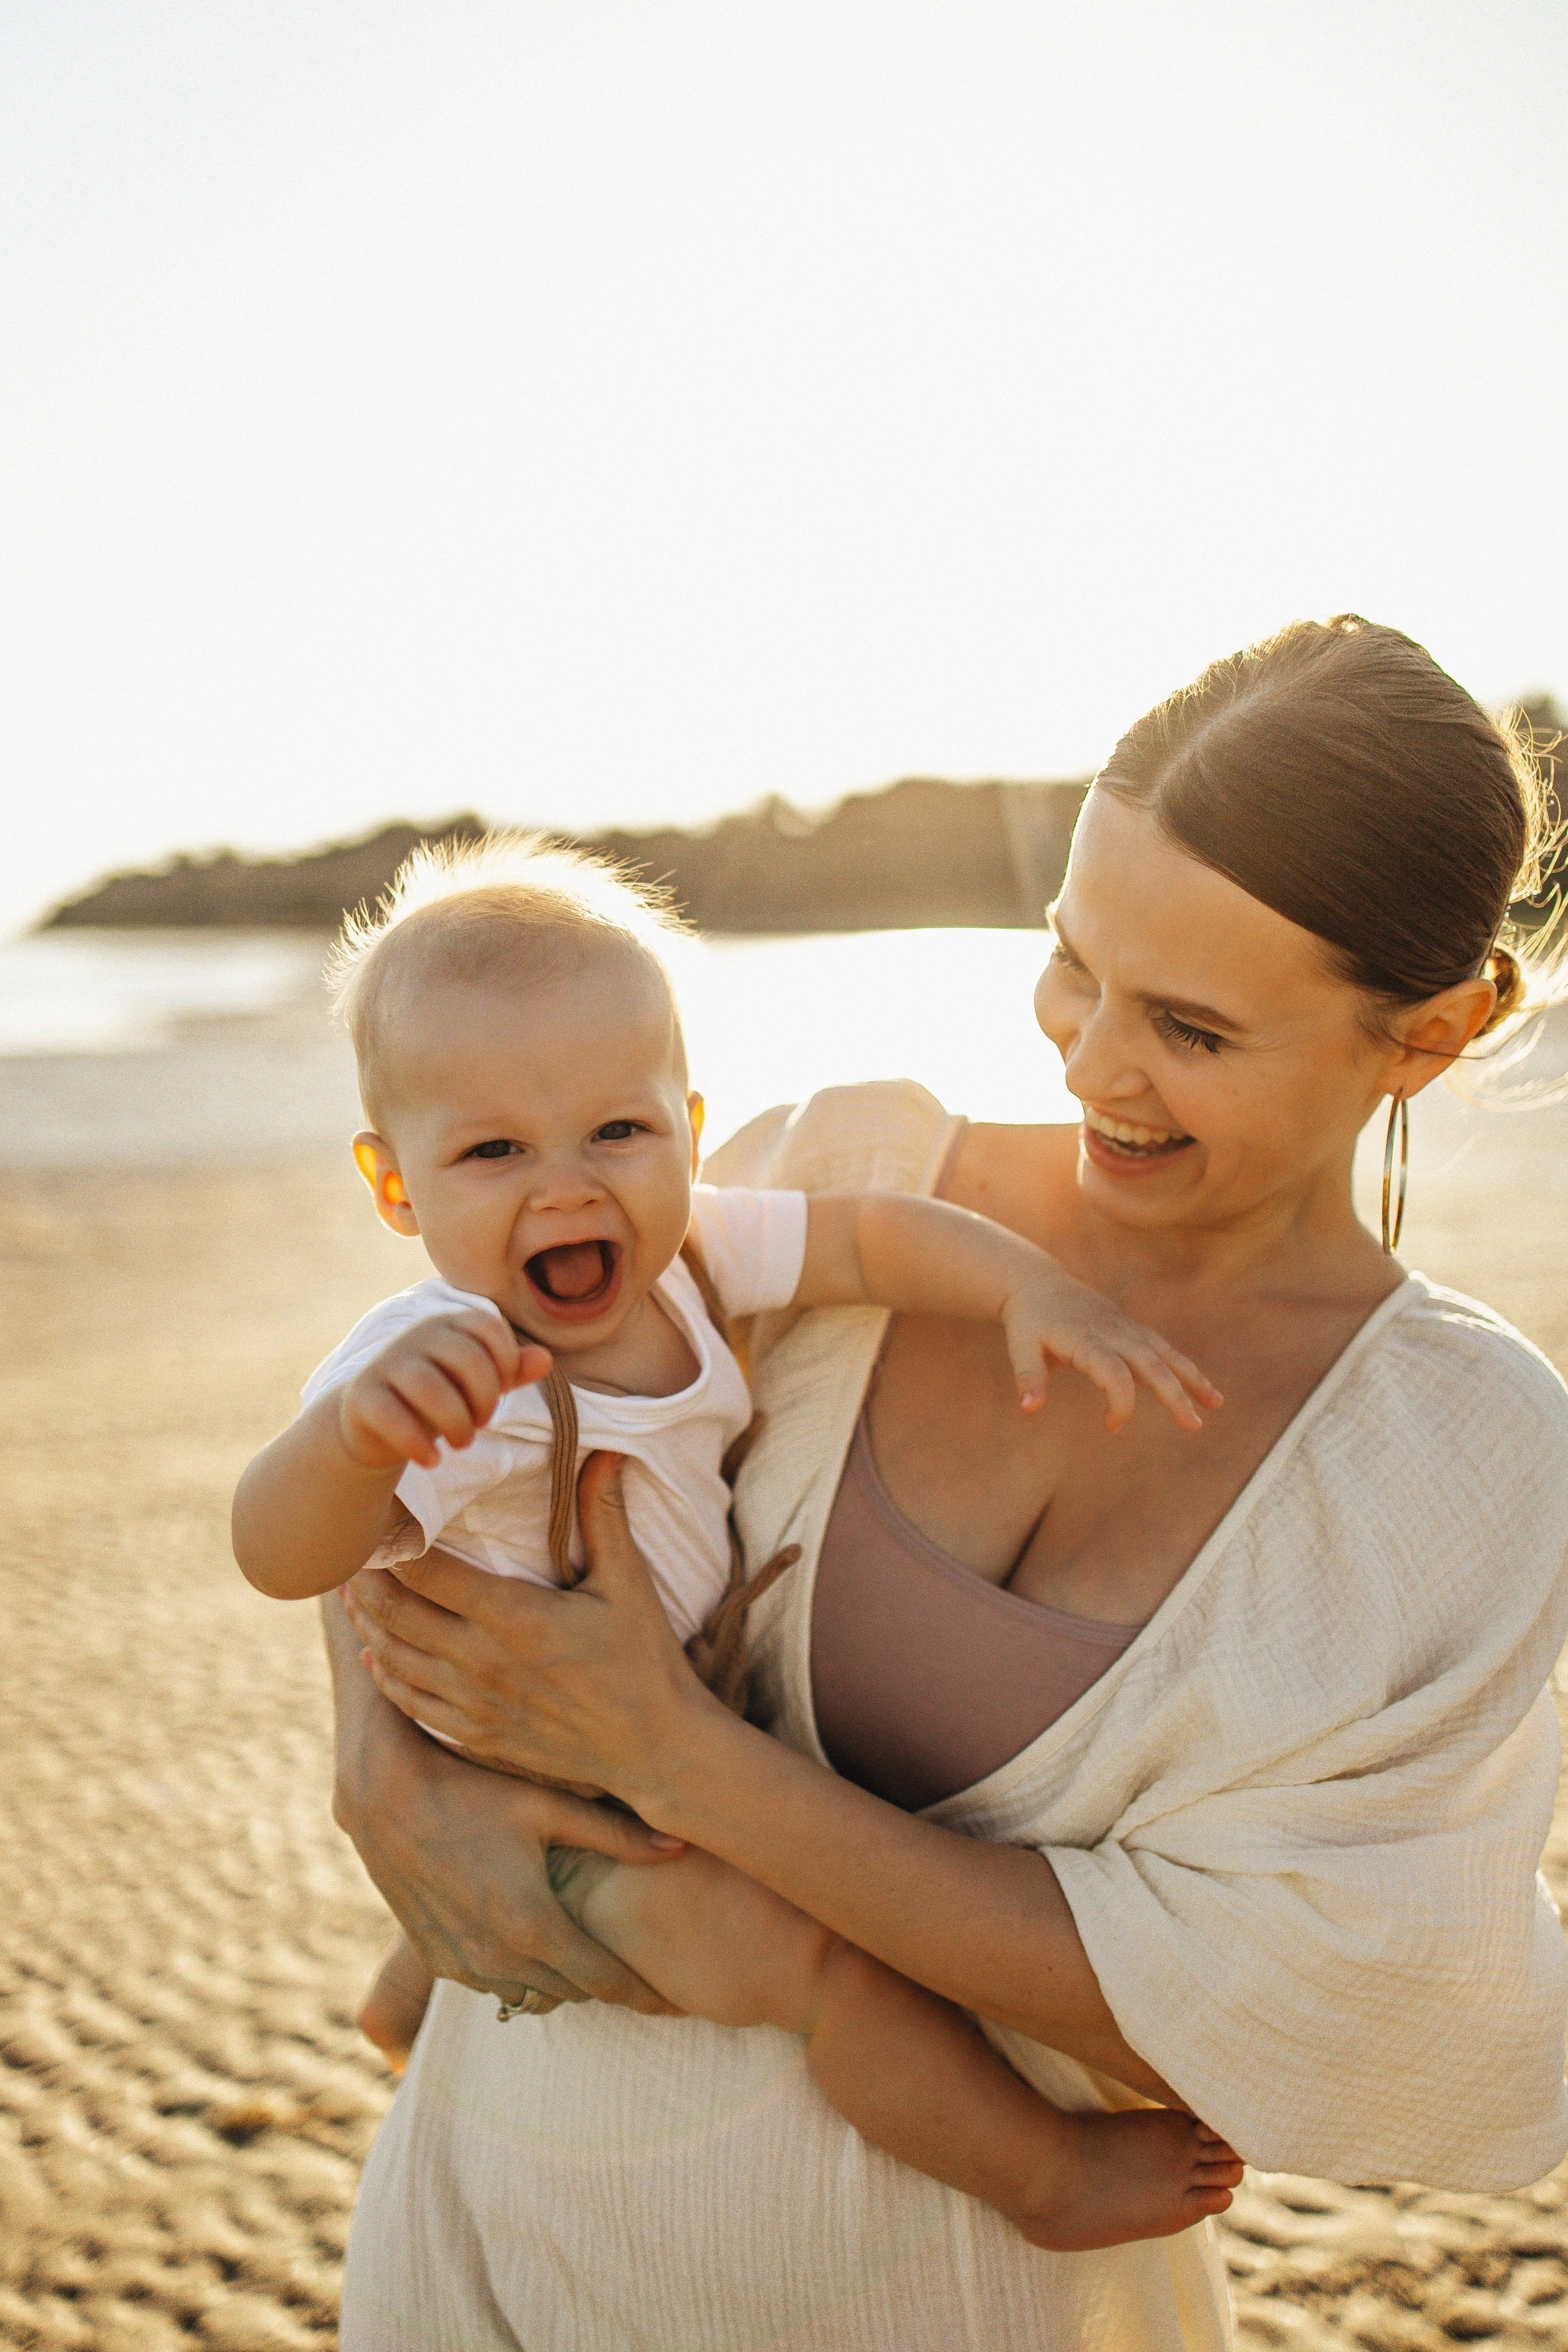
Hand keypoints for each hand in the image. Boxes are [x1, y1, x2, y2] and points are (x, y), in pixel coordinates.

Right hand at [323, 1592, 683, 2013]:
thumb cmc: (476, 1789)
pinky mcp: (435, 1958)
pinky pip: (491, 1986)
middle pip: (573, 1993)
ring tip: (588, 1957)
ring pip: (531, 1996)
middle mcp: (498, 1959)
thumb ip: (618, 1836)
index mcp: (535, 1926)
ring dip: (561, 1982)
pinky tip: (533, 1946)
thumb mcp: (550, 1807)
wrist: (387, 1796)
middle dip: (607, 1985)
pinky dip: (519, 1975)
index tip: (679, 2006)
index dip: (647, 1997)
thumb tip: (681, 1847)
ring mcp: (462, 1964)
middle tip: (641, 1972)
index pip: (607, 1983)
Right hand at [339, 1311, 552, 1470]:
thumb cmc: (438, 1397)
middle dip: (484, 1399)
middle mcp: (415, 1337)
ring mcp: (385, 1365)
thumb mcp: (476, 1384)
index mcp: (447, 1325)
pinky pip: (393, 1417)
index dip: (505, 1364)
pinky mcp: (362, 1398)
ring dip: (456, 1424)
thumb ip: (510, 1371)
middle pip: (466, 1358)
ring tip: (461, 1443)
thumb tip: (546, 1359)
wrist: (375, 1423)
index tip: (499, 1391)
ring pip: (429, 1388)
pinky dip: (419, 1445)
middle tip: (480, 1423)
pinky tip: (432, 1461)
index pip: (489, 1328)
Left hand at [342, 1455, 721, 1806]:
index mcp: (514, 1616)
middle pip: (396, 1614)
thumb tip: (604, 1448)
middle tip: (347, 1553)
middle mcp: (482, 1662)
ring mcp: (475, 1705)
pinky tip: (376, 1656)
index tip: (381, 1519)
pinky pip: (412, 1705)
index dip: (394, 1546)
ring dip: (367, 1625)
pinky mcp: (478, 1736)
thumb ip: (603, 1514)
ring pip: (395, 1659)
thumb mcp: (627, 1582)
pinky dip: (385, 1676)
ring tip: (352, 1595)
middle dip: (366, 1582)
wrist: (655, 1749)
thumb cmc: (645, 1660)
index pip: (427, 1574)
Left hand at [1002, 1275, 1222, 1432]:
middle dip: (1175, 1395)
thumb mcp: (1020, 1346)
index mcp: (1086, 1339)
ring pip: (1166, 1354)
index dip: (1120, 1403)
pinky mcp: (1133, 1329)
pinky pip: (1164, 1349)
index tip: (1111, 1427)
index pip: (1114, 1373)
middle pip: (1152, 1364)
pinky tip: (1203, 1389)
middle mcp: (1114, 1333)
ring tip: (1216, 1403)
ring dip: (1193, 1378)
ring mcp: (1127, 1329)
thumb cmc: (1029, 1321)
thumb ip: (1028, 1377)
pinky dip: (1185, 1368)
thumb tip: (1029, 1410)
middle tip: (1194, 1426)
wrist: (1040, 1284)